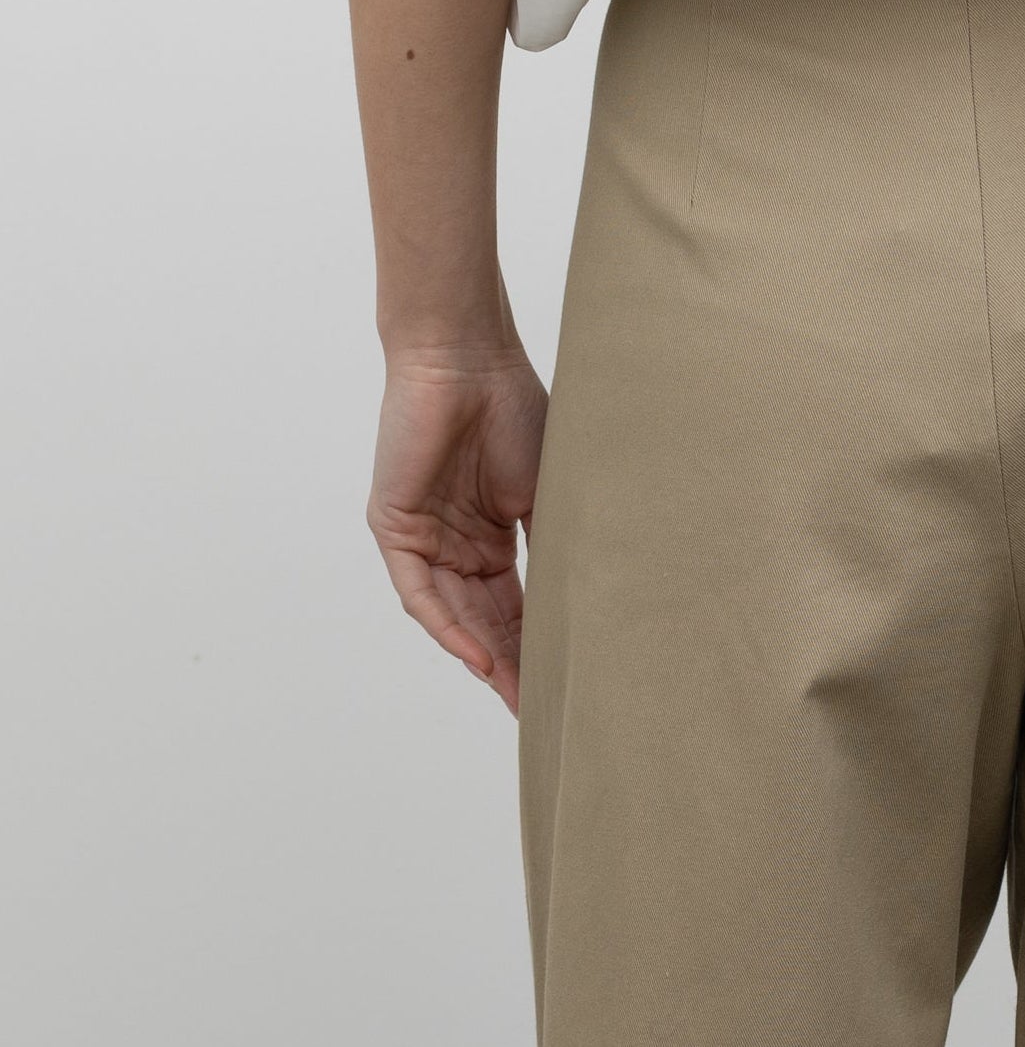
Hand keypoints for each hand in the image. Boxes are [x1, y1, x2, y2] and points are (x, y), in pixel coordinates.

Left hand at [368, 345, 547, 711]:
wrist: (469, 359)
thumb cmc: (514, 408)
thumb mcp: (546, 487)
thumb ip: (553, 543)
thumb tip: (588, 600)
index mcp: (493, 533)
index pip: (515, 604)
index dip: (537, 644)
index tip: (566, 683)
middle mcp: (456, 544)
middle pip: (485, 620)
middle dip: (512, 664)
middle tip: (541, 707)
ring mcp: (424, 539)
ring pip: (455, 615)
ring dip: (484, 656)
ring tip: (515, 695)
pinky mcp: (396, 529)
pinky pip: (420, 594)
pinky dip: (448, 627)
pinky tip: (478, 657)